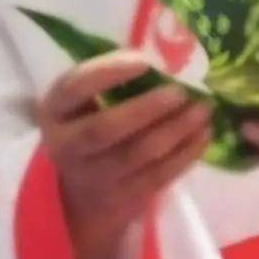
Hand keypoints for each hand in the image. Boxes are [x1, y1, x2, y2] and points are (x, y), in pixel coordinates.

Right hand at [38, 51, 208, 258]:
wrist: (80, 194)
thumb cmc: (90, 128)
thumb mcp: (86, 104)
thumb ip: (113, 81)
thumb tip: (167, 59)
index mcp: (54, 112)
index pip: (74, 89)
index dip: (108, 73)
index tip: (146, 62)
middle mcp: (67, 146)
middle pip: (105, 128)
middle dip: (147, 108)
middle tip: (181, 91)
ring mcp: (94, 176)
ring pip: (138, 154)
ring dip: (176, 129)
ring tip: (203, 109)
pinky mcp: (123, 198)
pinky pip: (159, 175)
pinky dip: (186, 153)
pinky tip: (205, 134)